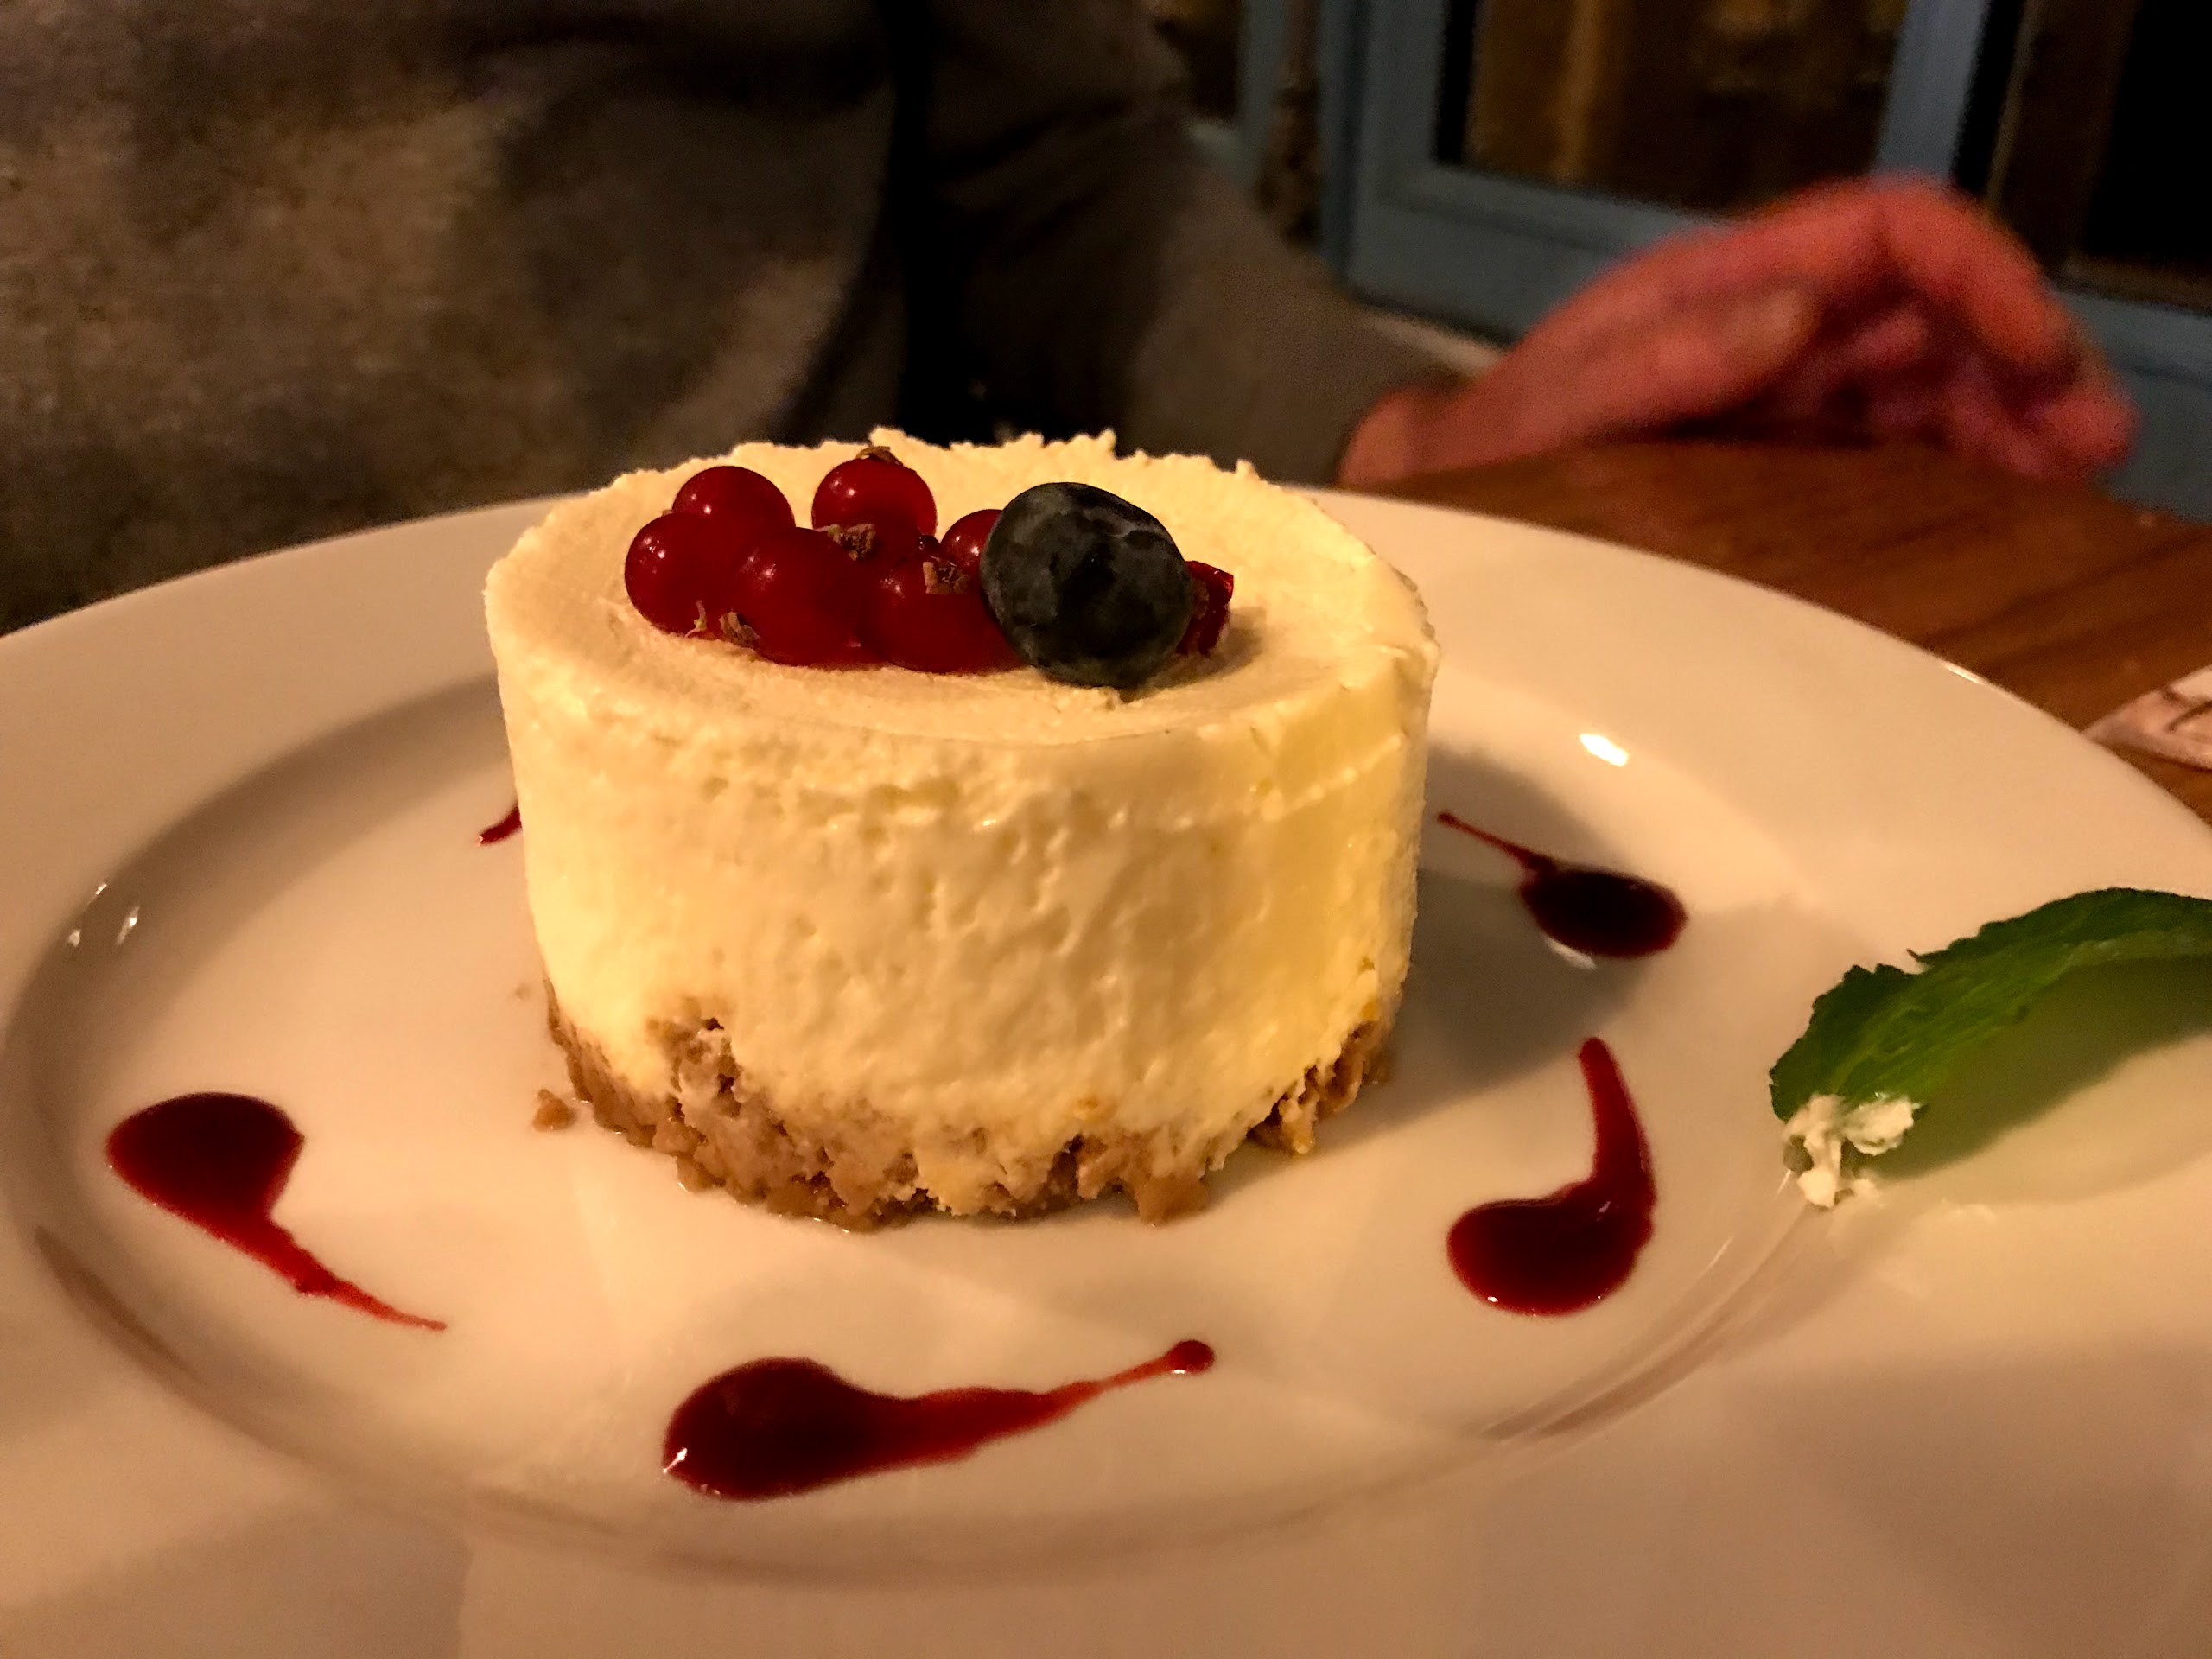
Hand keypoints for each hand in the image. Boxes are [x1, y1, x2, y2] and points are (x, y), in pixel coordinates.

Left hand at [1337, 175, 2135, 487]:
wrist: (1440, 518)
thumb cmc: (1488, 454)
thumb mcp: (1554, 410)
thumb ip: (1660, 363)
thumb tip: (1796, 311)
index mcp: (1726, 293)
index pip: (1884, 239)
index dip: (1978, 275)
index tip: (2037, 352)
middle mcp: (1771, 337)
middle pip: (1933, 318)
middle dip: (2022, 363)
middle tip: (2089, 444)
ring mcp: (1785, 407)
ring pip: (1932, 389)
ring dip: (2013, 423)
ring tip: (2076, 478)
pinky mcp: (1784, 478)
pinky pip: (1894, 460)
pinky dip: (1961, 476)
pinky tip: (2009, 512)